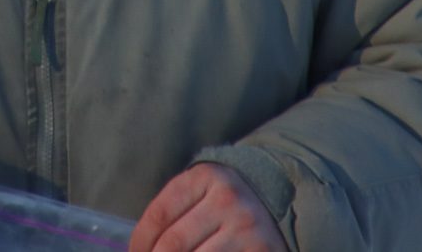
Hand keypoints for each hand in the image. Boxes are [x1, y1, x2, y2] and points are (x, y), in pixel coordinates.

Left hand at [129, 163, 283, 251]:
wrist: (284, 204)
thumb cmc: (227, 204)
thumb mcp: (202, 193)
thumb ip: (172, 212)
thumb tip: (136, 249)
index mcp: (206, 176)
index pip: (159, 215)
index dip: (140, 242)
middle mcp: (228, 199)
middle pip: (173, 243)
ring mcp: (247, 227)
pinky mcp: (262, 251)